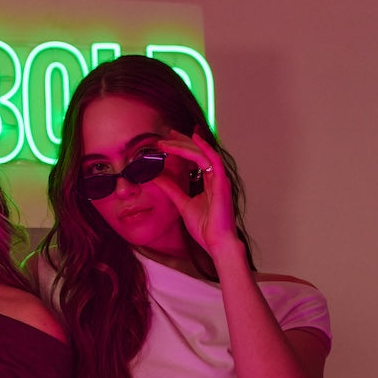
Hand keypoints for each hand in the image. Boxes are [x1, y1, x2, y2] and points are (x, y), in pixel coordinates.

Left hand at [153, 129, 239, 259]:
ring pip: (202, 153)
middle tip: (166, 134)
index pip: (194, 158)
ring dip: (185, 144)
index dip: (181, 147)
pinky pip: (213, 160)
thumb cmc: (205, 228)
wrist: (216, 243)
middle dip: (181, 141)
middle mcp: (215, 177)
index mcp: (208, 181)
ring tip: (169, 138)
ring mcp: (219, 179)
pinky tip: (194, 139)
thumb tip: (156, 176)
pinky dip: (203, 148)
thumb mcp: (182, 204)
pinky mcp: (221, 183)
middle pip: (198, 152)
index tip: (166, 141)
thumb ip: (171, 189)